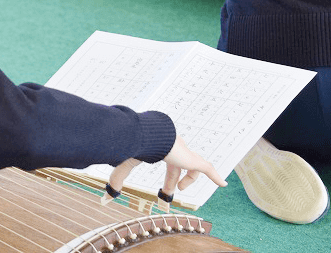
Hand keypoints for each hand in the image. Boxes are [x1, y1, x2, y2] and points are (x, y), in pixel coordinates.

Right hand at [102, 136, 226, 203]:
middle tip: (171, 195)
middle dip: (174, 182)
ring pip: (193, 165)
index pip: (167, 165)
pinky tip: (223, 184)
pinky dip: (215, 176)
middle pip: (178, 168)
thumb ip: (118, 179)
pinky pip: (207, 167)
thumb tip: (107, 196)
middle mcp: (174, 148)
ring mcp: (184, 152)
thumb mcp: (126, 164)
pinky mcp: (192, 158)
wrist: (146, 133)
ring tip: (181, 189)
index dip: (167, 180)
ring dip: (189, 178)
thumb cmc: (135, 145)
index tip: (163, 192)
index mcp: (161, 148)